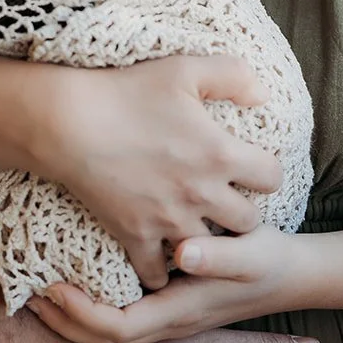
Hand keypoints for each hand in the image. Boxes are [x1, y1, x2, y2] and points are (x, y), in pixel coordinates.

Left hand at [29, 226, 296, 342]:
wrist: (295, 276)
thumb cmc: (272, 262)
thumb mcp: (253, 254)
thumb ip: (219, 253)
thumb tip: (181, 250)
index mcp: (180, 314)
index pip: (116, 330)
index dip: (79, 314)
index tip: (49, 287)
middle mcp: (168, 324)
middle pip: (101, 340)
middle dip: (61, 321)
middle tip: (23, 290)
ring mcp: (168, 321)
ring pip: (107, 334)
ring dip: (71, 317)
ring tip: (38, 289)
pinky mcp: (170, 308)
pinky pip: (119, 319)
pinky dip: (90, 309)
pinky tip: (75, 284)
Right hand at [39, 56, 281, 290]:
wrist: (70, 122)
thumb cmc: (127, 91)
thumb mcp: (184, 68)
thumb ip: (233, 75)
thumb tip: (263, 94)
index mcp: (220, 154)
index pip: (272, 178)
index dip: (265, 172)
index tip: (250, 167)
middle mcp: (201, 194)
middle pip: (249, 222)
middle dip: (243, 211)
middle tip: (227, 199)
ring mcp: (168, 220)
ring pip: (210, 252)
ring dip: (208, 242)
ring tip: (198, 227)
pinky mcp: (135, 236)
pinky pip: (158, 274)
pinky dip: (162, 270)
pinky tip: (162, 254)